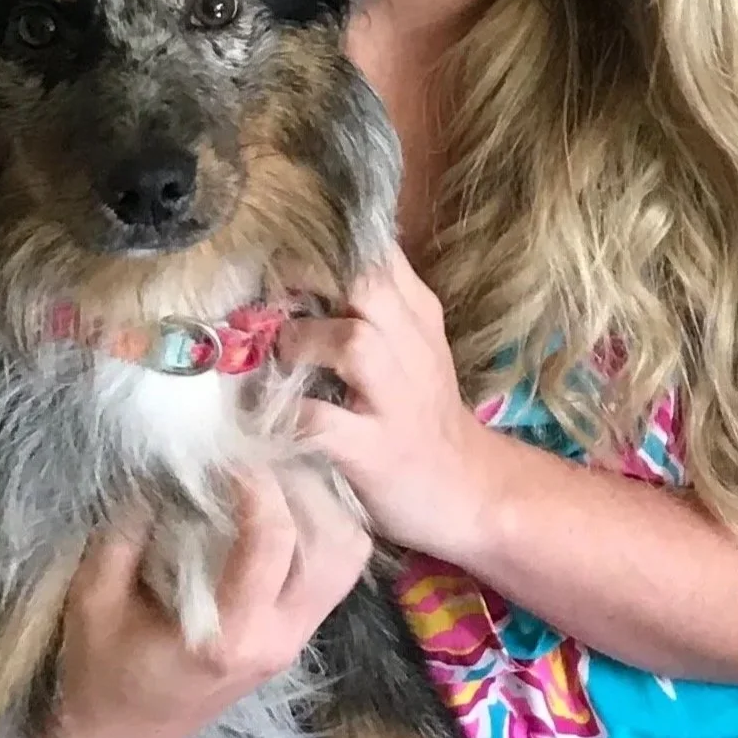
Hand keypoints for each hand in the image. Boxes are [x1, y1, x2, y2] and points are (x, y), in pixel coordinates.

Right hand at [33, 465, 370, 737]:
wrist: (120, 735)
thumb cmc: (100, 670)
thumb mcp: (94, 596)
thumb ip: (126, 529)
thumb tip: (163, 465)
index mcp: (228, 636)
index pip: (272, 541)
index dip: (258, 483)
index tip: (231, 452)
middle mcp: (278, 638)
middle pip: (332, 545)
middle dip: (304, 486)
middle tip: (267, 454)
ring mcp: (296, 638)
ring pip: (348, 557)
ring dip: (325, 505)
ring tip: (281, 474)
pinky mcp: (299, 633)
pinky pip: (338, 571)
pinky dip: (328, 528)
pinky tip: (288, 504)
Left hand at [277, 244, 487, 557]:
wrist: (467, 489)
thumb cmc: (423, 411)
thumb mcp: (415, 345)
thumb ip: (377, 304)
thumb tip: (309, 263)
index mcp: (419, 314)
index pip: (378, 253)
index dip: (326, 248)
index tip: (286, 259)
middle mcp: (413, 348)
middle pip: (368, 284)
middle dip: (311, 284)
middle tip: (273, 303)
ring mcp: (397, 400)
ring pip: (353, 342)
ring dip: (302, 343)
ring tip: (279, 358)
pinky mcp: (375, 451)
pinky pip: (322, 421)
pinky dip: (288, 414)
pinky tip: (270, 413)